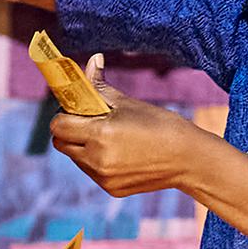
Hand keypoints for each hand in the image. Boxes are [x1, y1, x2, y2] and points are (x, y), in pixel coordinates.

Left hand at [47, 72, 211, 198]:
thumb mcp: (129, 103)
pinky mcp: (111, 188)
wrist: (189, 159)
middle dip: (69, 131)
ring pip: (75, 158)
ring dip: (82, 146)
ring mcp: (104, 177)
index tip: (77, 110)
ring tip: (110, 137)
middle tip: (89, 122)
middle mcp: (97, 159)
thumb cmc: (161, 125)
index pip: (58, 126)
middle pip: (61, 144)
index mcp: (100, 134)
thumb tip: (92, 60)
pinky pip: (92, 171)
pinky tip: (121, 152)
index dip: (64, 115)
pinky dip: (98, 161)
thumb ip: (101, 86)